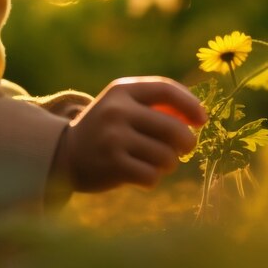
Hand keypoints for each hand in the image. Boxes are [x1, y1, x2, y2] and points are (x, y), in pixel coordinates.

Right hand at [52, 76, 206, 192]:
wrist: (64, 154)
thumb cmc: (107, 129)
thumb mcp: (123, 106)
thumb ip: (157, 106)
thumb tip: (198, 117)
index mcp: (122, 90)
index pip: (165, 89)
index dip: (190, 104)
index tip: (202, 120)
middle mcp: (117, 111)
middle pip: (174, 128)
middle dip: (187, 143)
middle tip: (183, 149)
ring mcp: (114, 138)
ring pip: (166, 156)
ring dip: (168, 164)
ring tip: (154, 163)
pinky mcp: (113, 165)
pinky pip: (152, 176)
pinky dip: (152, 179)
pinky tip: (140, 175)